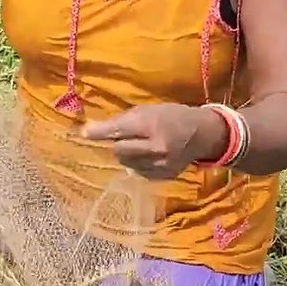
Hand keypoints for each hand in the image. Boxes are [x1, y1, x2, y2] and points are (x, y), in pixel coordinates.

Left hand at [80, 104, 222, 180]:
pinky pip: (138, 171)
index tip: (83, 133)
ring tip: (140, 145)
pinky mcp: (162, 176)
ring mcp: (160, 164)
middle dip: (117, 143)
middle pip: (119, 150)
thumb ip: (123, 120)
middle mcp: (155, 146)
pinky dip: (137, 163)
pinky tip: (149, 155)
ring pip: (126, 163)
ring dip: (127, 154)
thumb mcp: (149, 110)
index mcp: (151, 124)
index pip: (118, 130)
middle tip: (127, 136)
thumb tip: (91, 130)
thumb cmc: (172, 116)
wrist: (202, 134)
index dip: (99, 132)